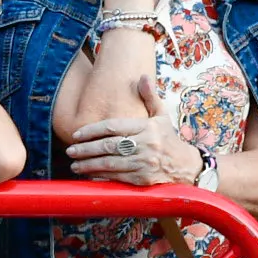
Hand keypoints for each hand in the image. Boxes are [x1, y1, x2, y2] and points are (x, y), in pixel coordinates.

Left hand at [65, 74, 200, 186]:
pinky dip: (102, 178)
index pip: (113, 127)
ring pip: (110, 164)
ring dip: (89, 165)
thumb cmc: (169, 139)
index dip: (92, 130)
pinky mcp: (143, 180)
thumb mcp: (162, 116)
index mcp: (147, 128)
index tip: (77, 134)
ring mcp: (144, 164)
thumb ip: (150, 97)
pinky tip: (89, 177)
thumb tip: (143, 77)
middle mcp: (146, 145)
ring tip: (74, 165)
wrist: (188, 167)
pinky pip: (118, 179)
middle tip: (70, 150)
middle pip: (108, 146)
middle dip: (86, 149)